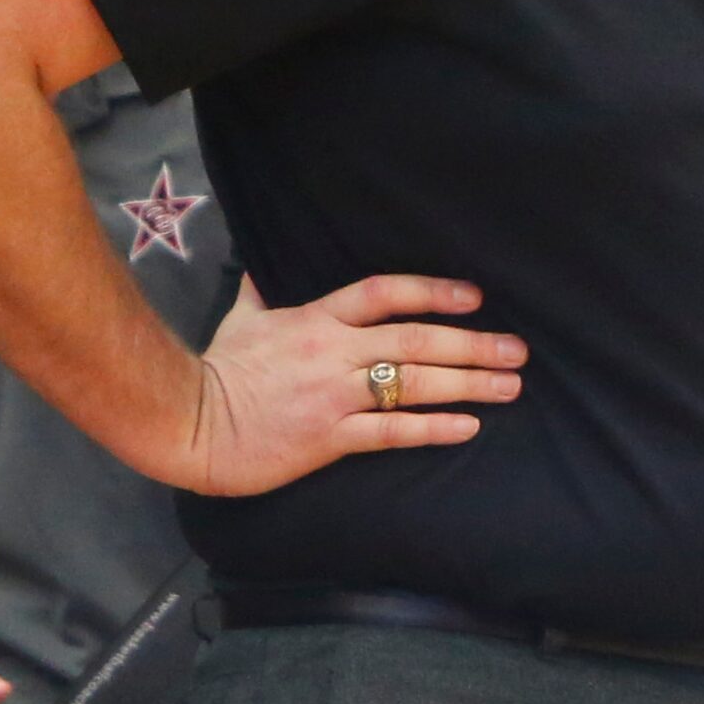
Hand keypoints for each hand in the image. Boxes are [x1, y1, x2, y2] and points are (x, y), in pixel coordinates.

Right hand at [181, 275, 525, 495]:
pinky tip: (467, 428)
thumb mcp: (242, 319)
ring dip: (468, 384)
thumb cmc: (216, 371)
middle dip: (473, 344)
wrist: (187, 424)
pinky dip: (431, 429)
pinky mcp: (327, 438)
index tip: (474, 297)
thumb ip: (262, 292)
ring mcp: (332, 395)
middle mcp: (333, 352)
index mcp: (316, 319)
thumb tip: (260, 264)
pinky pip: (389, 431)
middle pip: (416, 339)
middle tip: (517, 350)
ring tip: (509, 386)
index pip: (384, 293)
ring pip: (413, 383)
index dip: (432, 291)